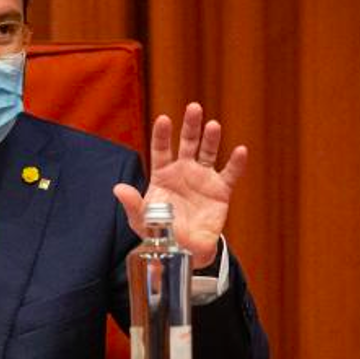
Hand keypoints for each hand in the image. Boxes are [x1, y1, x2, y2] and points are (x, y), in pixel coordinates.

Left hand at [113, 102, 246, 268]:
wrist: (185, 250)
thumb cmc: (160, 232)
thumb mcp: (142, 220)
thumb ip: (132, 204)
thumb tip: (118, 188)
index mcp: (163, 174)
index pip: (161, 149)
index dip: (162, 134)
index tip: (163, 119)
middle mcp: (183, 171)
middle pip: (187, 143)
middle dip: (190, 126)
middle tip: (194, 108)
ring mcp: (203, 178)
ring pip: (208, 152)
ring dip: (211, 138)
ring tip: (213, 125)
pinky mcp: (220, 191)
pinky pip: (230, 174)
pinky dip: (236, 163)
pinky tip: (241, 151)